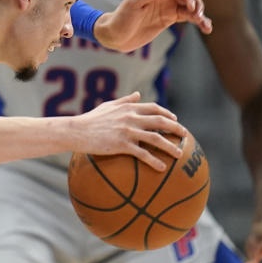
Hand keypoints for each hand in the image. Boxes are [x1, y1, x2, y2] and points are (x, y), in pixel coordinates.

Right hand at [73, 92, 187, 171]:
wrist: (77, 130)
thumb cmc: (91, 119)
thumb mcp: (108, 106)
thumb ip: (125, 100)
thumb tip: (138, 94)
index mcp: (128, 108)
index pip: (153, 108)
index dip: (167, 113)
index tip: (175, 120)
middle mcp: (130, 117)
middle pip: (160, 121)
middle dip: (176, 128)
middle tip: (184, 135)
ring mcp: (127, 131)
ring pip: (155, 138)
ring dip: (170, 146)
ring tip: (179, 154)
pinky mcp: (121, 144)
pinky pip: (142, 154)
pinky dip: (154, 161)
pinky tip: (162, 168)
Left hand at [94, 0, 212, 51]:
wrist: (114, 36)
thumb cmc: (121, 17)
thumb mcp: (134, 3)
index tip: (191, 7)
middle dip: (197, 4)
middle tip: (198, 16)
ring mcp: (168, 8)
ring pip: (190, 8)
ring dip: (201, 14)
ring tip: (206, 25)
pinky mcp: (169, 19)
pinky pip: (187, 18)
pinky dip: (198, 21)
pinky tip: (206, 28)